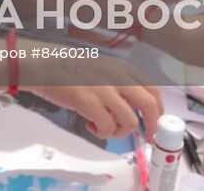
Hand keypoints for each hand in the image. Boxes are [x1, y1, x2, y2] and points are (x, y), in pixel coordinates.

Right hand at [27, 58, 162, 138]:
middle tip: (147, 137)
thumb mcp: (102, 69)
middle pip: (149, 105)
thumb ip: (120, 84)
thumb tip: (137, 109)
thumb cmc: (71, 70)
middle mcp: (117, 76)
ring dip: (119, 131)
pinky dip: (101, 131)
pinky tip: (90, 124)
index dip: (159, 109)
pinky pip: (107, 127)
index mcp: (122, 68)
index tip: (156, 122)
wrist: (44, 66)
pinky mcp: (89, 102)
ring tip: (104, 126)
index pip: (153, 89)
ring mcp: (104, 89)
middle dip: (152, 125)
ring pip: (129, 121)